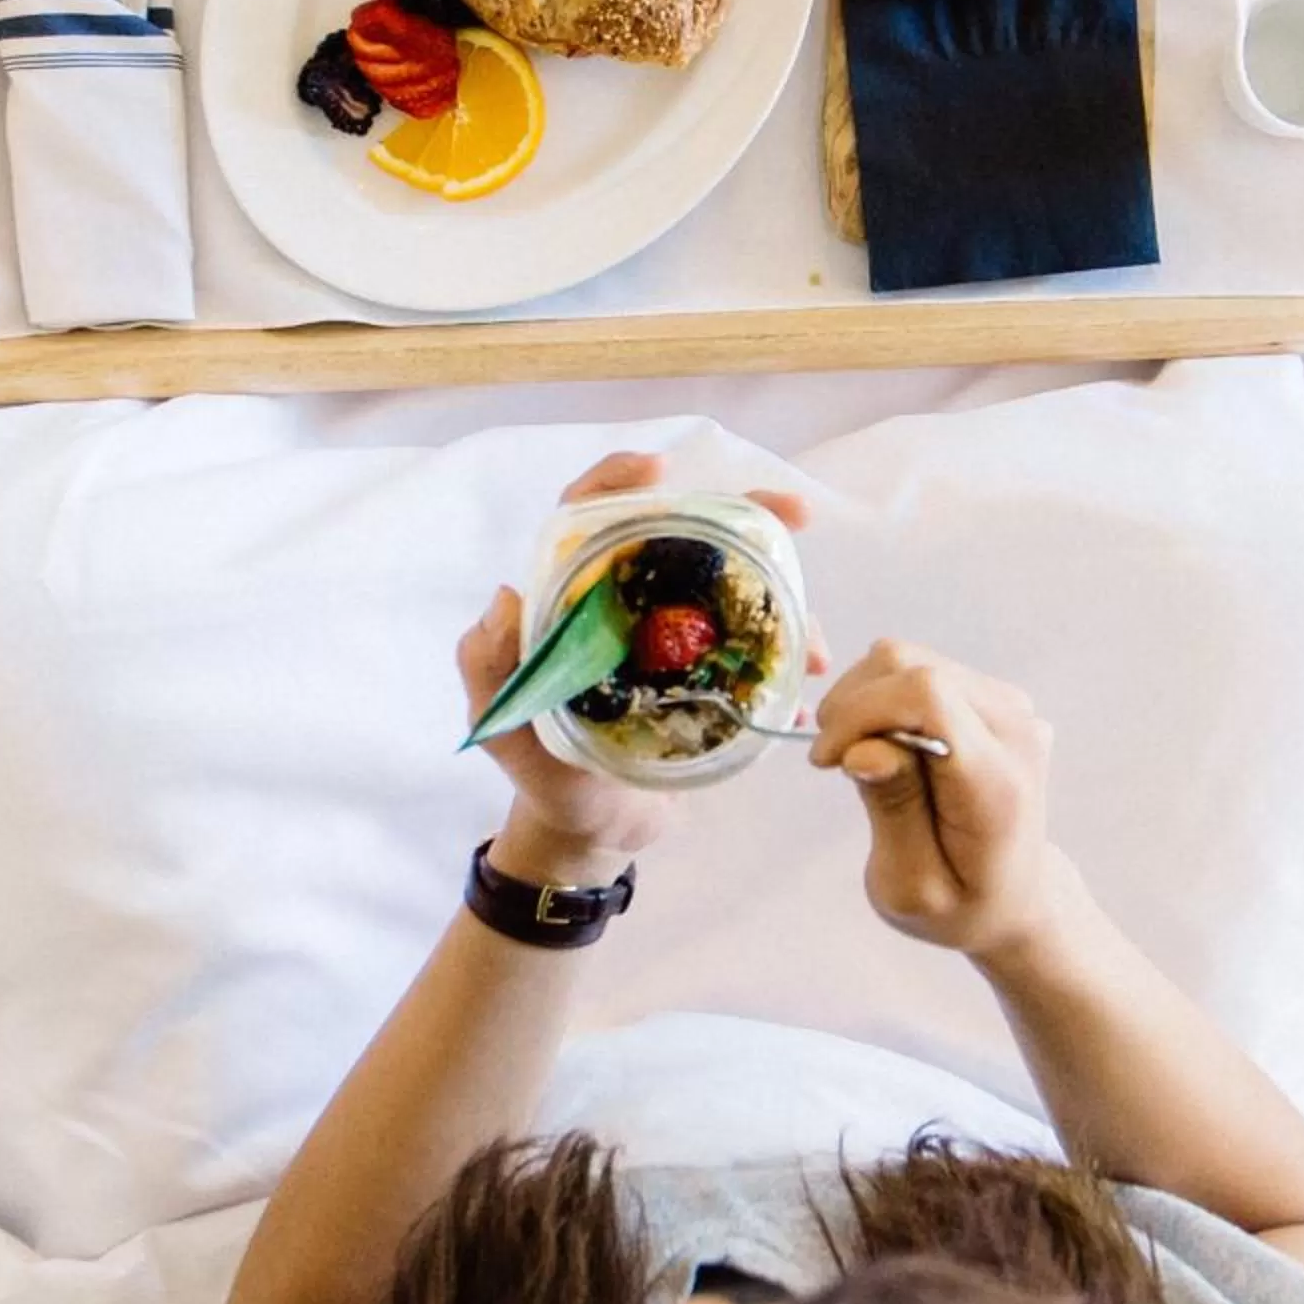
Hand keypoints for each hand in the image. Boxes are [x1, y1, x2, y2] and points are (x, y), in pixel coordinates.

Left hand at [462, 451, 820, 880]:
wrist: (590, 833)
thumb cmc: (539, 775)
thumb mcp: (501, 723)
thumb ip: (489, 663)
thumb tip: (509, 595)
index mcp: (576, 603)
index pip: (589, 519)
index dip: (618, 482)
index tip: (662, 471)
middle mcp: (630, 610)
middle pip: (684, 541)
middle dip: (744, 519)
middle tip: (792, 516)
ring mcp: (676, 645)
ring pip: (733, 596)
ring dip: (783, 607)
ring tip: (814, 648)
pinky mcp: (710, 682)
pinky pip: (755, 659)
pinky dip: (786, 672)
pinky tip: (805, 696)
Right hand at [810, 640, 1065, 961]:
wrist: (1013, 899)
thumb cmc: (958, 905)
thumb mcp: (912, 885)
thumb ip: (893, 810)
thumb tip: (865, 747)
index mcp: (997, 781)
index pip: (927, 697)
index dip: (861, 713)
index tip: (826, 761)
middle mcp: (1015, 728)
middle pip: (912, 666)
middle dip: (852, 704)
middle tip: (831, 761)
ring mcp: (1011, 706)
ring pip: (910, 659)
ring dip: (863, 699)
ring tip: (852, 755)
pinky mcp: (994, 697)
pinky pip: (920, 669)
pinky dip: (882, 697)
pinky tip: (880, 743)